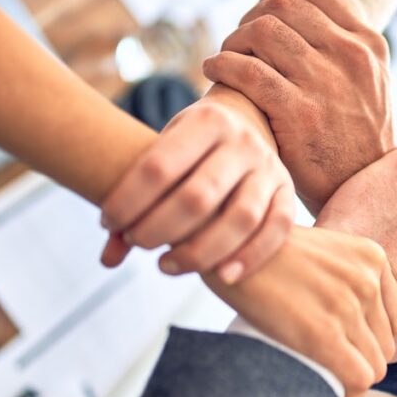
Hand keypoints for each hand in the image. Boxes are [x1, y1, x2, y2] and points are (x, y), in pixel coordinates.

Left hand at [99, 99, 294, 283]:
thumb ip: (133, 201)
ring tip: (166, 265)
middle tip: (138, 242)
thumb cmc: (190, 148)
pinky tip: (222, 277)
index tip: (108, 222)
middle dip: (158, 229)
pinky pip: (278, 229)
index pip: (158, 167)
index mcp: (206, 120)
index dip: (127, 202)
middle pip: (198, 197)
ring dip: (199, 251)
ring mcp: (269, 167)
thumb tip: (108, 259)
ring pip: (241, 218)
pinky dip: (252, 256)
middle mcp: (242, 141)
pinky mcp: (288, 192)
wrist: (247, 122)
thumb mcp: (163, 152)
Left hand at [203, 0, 391, 213]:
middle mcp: (351, 56)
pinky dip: (223, 64)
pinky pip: (248, 70)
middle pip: (283, 5)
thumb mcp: (370, 85)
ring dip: (233, 40)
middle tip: (239, 41)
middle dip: (250, 17)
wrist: (364, 190)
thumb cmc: (355, 140)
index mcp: (368, 44)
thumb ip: (343, 50)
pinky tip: (215, 72)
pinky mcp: (300, 114)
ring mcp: (326, 83)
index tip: (259, 14)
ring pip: (262, 31)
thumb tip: (300, 17)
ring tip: (225, 58)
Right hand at [203, 225, 396, 396]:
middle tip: (330, 363)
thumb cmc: (263, 251)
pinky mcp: (324, 334)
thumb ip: (342, 274)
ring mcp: (348, 307)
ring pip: (374, 367)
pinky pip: (358, 379)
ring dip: (352, 378)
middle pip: (386, 346)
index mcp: (372, 258)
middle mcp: (368, 280)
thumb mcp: (321, 249)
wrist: (228, 246)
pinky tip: (332, 391)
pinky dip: (348, 392)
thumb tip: (341, 312)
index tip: (347, 345)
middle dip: (361, 359)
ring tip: (327, 377)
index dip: (373, 338)